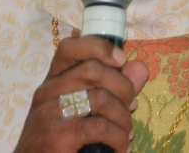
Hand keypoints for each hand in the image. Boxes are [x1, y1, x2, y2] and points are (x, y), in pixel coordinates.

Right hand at [14, 37, 148, 152]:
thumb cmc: (60, 142)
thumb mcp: (84, 111)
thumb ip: (114, 87)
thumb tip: (140, 67)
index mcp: (53, 82)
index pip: (70, 48)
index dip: (99, 46)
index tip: (121, 59)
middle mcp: (47, 92)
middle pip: (93, 70)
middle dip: (123, 88)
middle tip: (131, 107)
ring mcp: (50, 112)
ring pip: (101, 97)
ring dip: (123, 117)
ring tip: (126, 133)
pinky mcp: (58, 135)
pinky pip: (100, 126)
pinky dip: (118, 138)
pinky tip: (120, 147)